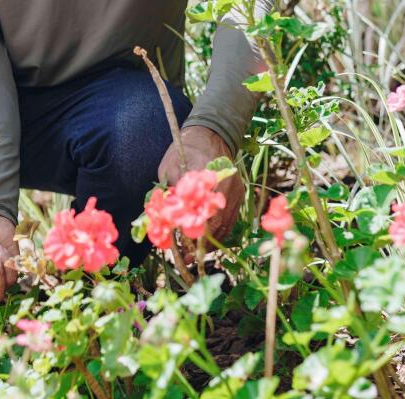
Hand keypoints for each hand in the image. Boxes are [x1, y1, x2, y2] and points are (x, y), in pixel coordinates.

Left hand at [158, 126, 244, 252]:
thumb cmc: (185, 150)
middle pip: (215, 225)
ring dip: (209, 243)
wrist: (211, 134)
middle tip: (183, 258)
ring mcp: (236, 193)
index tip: (177, 247)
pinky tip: (205, 243)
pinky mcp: (239, 196)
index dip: (190, 234)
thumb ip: (170, 192)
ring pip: (225, 226)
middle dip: (199, 244)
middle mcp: (226, 188)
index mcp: (209, 179)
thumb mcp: (170, 167)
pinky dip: (218, 234)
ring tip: (191, 255)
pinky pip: (230, 221)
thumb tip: (165, 220)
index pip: (202, 215)